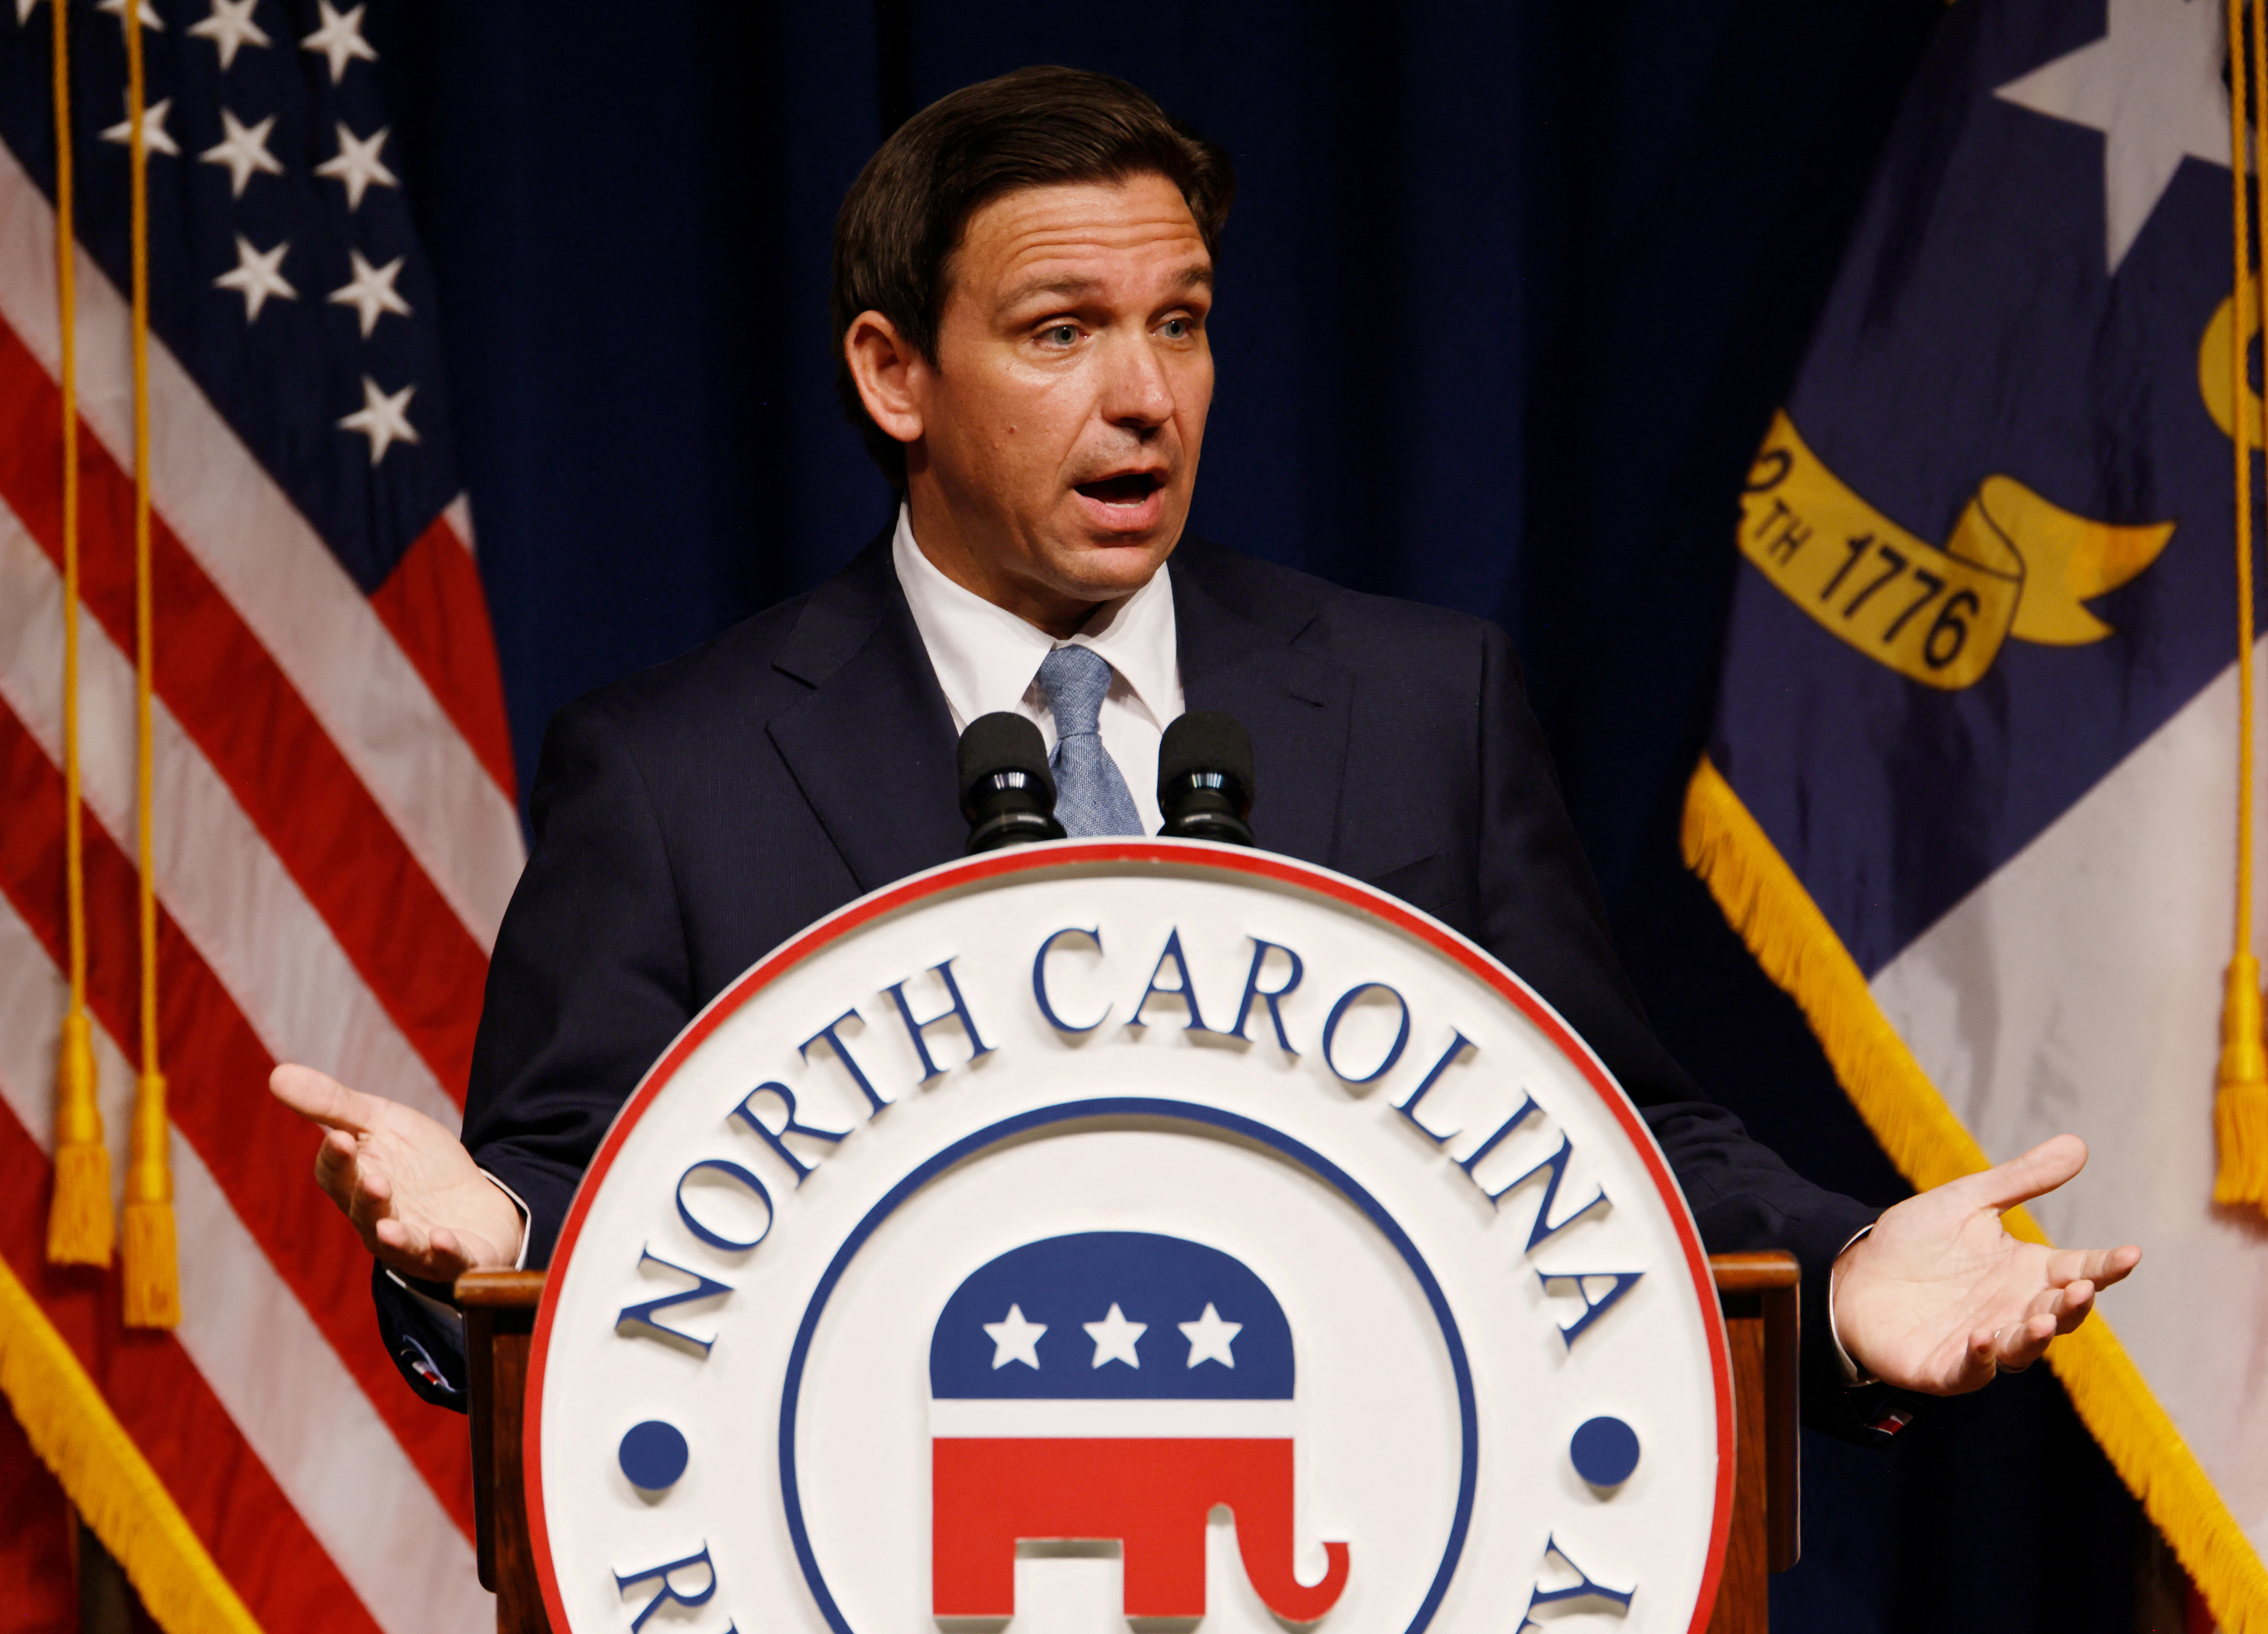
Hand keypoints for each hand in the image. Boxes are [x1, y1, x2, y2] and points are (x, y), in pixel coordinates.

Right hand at [269, 1064, 524, 1283]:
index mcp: (357, 1187)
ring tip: (391, 1228)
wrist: (479, 1200)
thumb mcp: (382, 1123)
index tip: (340, 1138)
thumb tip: (277, 1074)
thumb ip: (335, 1105)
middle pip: (366, 1212)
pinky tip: (443, 1238)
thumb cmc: (421, 1164)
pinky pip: (448, 1263)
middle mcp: (380, 1223)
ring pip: (400, 1247)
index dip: (337, 1159)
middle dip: (367, 1198)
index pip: (337, 1175)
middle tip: (374, 1180)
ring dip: (396, 1238)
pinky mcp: (458, 1259)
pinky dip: (445, 1253)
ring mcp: (417, 1246)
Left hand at [1831, 1133, 2139, 1394]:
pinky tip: (1981, 1338)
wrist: (1853, 1274)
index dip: (2106, 1266)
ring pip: (2023, 1348)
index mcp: (2026, 1272)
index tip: (2131, 1253)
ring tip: (2041, 1318)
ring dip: (2036, 1336)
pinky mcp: (1947, 1367)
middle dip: (2073, 1304)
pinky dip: (1980, 1358)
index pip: (2080, 1270)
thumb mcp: (1968, 1201)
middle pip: (2059, 1313)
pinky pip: (1972, 1370)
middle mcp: (2014, 1310)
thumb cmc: (1915, 1240)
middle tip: (2082, 1287)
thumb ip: (2022, 1179)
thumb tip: (2079, 1144)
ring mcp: (1984, 1342)